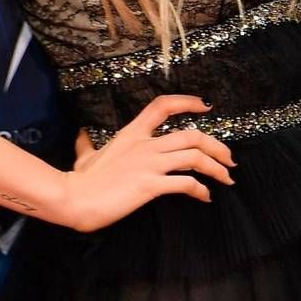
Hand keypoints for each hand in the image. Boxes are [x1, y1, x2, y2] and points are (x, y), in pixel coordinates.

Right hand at [54, 94, 236, 231]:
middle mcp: (145, 145)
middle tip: (229, 159)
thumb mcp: (85, 156)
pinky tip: (205, 197)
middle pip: (192, 136)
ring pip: (195, 157)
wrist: (71, 199)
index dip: (188, 102)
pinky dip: (201, 190)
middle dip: (217, 147)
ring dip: (216, 168)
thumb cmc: (80, 180)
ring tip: (226, 179)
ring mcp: (148, 164)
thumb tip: (81, 134)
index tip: (207, 106)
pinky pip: (185, 184)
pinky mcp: (150, 185)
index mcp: (132, 133)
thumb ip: (87, 143)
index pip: (163, 106)